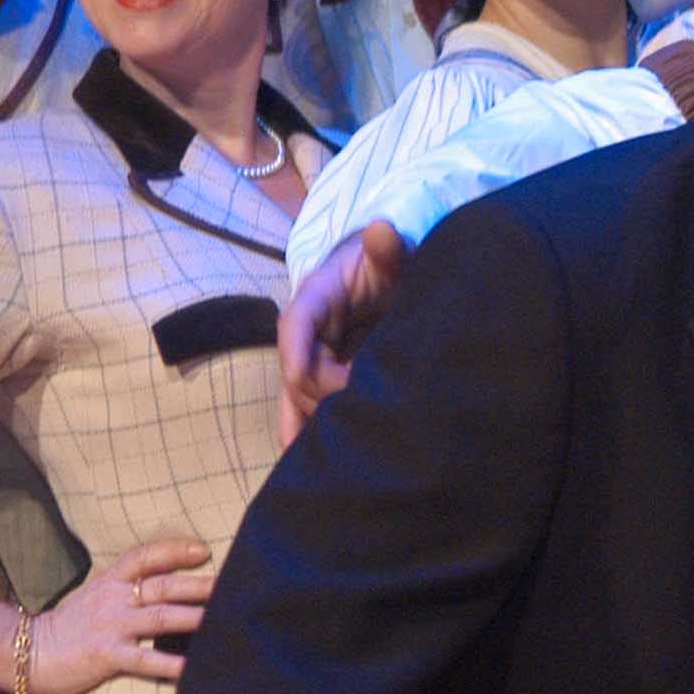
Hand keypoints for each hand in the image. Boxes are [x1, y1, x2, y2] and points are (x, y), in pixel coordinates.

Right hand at [29, 540, 212, 693]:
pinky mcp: (105, 656)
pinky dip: (169, 663)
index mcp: (110, 582)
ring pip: (160, 616)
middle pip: (163, 586)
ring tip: (224, 617)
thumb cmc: (68, 626)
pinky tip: (192, 668)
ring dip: (194, 616)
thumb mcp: (95, 596)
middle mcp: (113, 599)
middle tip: (232, 584)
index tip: (204, 550)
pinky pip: (144, 659)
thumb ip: (125, 587)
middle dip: (199, 585)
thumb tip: (165, 583)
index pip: (145, 557)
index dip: (175, 550)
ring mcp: (110, 626)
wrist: (24, 653)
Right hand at [278, 221, 410, 442]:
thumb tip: (383, 230)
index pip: (296, 322)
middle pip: (298, 369)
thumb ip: (390, 248)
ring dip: (307, 424)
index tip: (297, 376)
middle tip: (353, 412)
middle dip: (318, 393)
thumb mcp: (394, 253)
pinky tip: (310, 463)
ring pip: (299, 395)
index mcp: (318, 296)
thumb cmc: (393, 260)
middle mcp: (310, 331)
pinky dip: (308, 431)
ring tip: (320, 458)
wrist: (399, 272)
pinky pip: (310, 406)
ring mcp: (316, 356)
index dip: (295, 349)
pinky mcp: (328, 376)